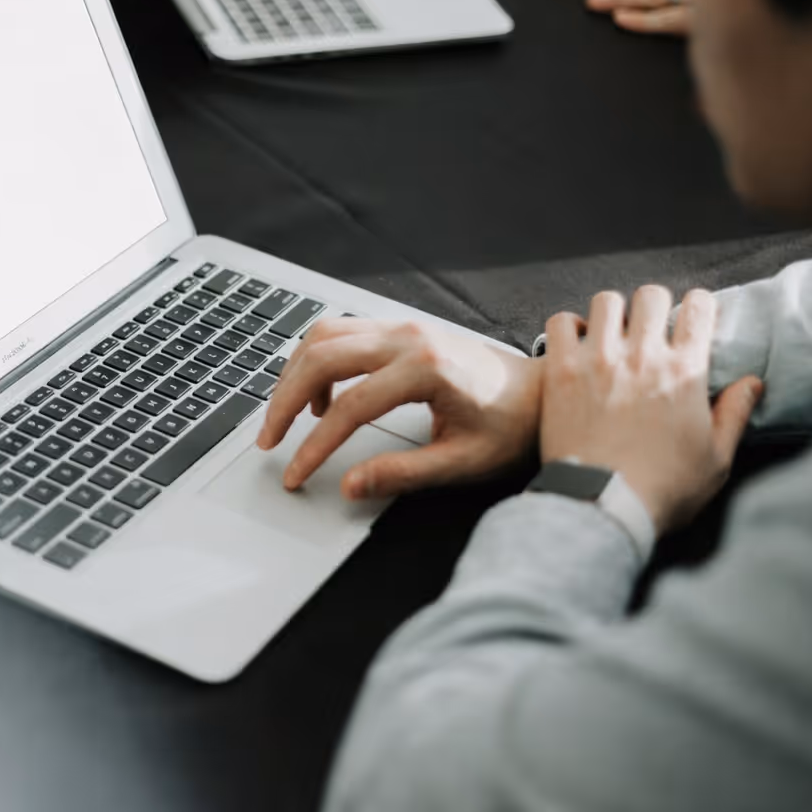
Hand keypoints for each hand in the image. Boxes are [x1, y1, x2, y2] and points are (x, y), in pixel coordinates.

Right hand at [257, 319, 540, 499]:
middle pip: (321, 357)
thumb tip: (351, 487)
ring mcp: (402, 325)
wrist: (541, 392)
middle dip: (284, 401)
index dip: (315, 446)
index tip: (296, 474)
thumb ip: (403, 474)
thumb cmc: (510, 426)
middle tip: (269, 441)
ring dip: (294, 374)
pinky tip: (322, 398)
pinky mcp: (400, 327)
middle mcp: (409, 336)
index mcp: (426, 369)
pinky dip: (316, 360)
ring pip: (323, 335)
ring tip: (287, 420)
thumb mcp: (462, 461)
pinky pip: (340, 331)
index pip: (349, 408)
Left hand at [540, 287, 764, 531]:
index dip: (699, 306)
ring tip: (613, 333)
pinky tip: (577, 344)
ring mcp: (598, 360)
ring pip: (606, 301)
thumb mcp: (716, 459)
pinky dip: (570, 326)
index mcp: (684, 371)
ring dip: (613, 313)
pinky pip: (562, 322)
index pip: (699, 307)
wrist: (601, 505)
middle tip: (651, 328)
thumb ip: (735, 414)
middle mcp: (642, 356)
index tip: (694, 318)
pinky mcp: (561, 371)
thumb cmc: (663, 489)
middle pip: (651, 295)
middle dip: (655, 306)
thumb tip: (753, 383)